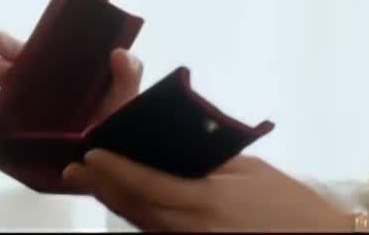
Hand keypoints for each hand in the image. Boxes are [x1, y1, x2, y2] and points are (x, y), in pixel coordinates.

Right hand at [0, 29, 143, 126]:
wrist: (115, 164)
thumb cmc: (120, 125)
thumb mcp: (126, 97)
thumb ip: (128, 74)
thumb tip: (119, 53)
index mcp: (68, 77)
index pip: (40, 58)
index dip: (19, 48)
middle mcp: (48, 93)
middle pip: (16, 75)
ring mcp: (35, 115)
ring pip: (2, 96)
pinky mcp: (27, 137)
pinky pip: (0, 124)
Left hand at [64, 150, 356, 231]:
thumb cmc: (290, 206)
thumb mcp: (250, 171)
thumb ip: (207, 160)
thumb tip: (174, 142)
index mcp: (204, 201)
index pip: (142, 183)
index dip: (112, 169)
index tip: (90, 153)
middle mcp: (188, 230)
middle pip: (131, 208)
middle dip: (101, 186)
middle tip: (77, 169)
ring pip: (140, 224)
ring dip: (115, 202)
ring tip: (93, 181)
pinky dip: (139, 218)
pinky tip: (130, 205)